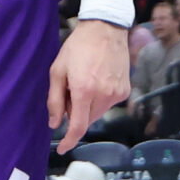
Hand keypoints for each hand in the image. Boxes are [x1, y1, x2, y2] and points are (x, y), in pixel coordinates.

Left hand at [49, 20, 130, 153]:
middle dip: (75, 113)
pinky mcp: (125, 91)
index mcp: (84, 90)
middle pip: (87, 120)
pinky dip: (98, 100)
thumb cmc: (77, 48)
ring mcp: (117, 95)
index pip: (78, 126)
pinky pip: (107, 104)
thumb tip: (54, 123)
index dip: (69, 140)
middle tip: (69, 91)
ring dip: (87, 107)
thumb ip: (55, 99)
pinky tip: (95, 80)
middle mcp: (103, 95)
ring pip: (97, 113)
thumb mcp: (57, 70)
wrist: (105, 31)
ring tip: (82, 82)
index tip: (62, 148)